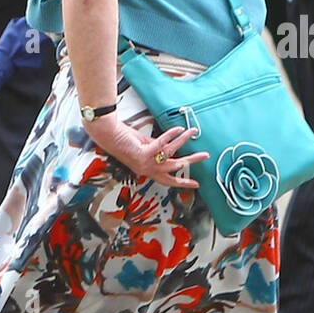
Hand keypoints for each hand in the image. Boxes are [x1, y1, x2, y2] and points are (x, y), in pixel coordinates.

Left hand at [84, 119, 209, 189]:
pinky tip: (178, 128)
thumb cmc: (122, 140)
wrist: (107, 135)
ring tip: (194, 132)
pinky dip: (171, 135)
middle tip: (205, 156)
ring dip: (184, 141)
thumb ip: (155, 148)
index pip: (167, 179)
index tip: (195, 184)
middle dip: (191, 162)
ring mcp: (145, 162)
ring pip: (171, 154)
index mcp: (146, 170)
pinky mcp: (143, 152)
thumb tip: (169, 145)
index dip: (182, 182)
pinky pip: (162, 144)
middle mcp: (147, 169)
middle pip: (174, 168)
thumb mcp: (143, 147)